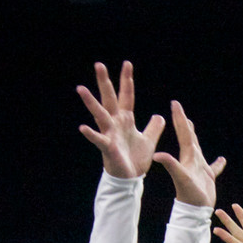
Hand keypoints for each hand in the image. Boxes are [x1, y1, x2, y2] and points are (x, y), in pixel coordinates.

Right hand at [76, 61, 165, 177]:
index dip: (126, 80)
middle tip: (99, 64)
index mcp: (125, 120)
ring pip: (100, 115)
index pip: (127, 96)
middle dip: (105, 82)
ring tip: (81, 89)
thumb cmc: (136, 160)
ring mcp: (110, 134)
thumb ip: (154, 128)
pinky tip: (83, 127)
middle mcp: (115, 123)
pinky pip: (98, 140)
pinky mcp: (108, 148)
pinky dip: (91, 134)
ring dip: (91, 102)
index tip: (127, 64)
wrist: (131, 179)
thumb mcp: (149, 141)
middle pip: (109, 99)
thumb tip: (160, 116)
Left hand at [154, 101, 225, 206]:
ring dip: (195, 137)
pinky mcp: (207, 178)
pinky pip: (214, 168)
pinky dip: (218, 164)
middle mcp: (192, 160)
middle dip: (184, 123)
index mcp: (187, 156)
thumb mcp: (180, 177)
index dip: (179, 118)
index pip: (183, 133)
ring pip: (197, 148)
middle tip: (179, 110)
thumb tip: (157, 155)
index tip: (175, 103)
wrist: (194, 211)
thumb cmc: (188, 194)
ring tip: (193, 126)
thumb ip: (170, 164)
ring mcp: (199, 168)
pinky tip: (222, 159)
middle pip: (188, 137)